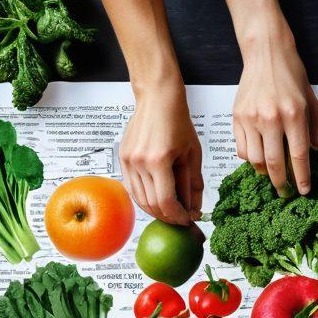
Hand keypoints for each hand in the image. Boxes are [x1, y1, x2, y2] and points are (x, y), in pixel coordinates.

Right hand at [120, 84, 203, 225]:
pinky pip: (132, 188)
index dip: (178, 216)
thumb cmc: (177, 121)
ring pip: (140, 200)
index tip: (187, 219)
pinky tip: (156, 199)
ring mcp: (128, 160)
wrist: (157, 98)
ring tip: (170, 210)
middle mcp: (140, 162)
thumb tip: (194, 209)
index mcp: (159, 160)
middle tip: (180, 218)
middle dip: (168, 216)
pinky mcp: (122, 158)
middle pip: (153, 204)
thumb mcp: (192, 154)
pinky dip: (144, 198)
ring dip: (156, 210)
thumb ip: (193, 184)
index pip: (166, 202)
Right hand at [233, 29, 317, 194]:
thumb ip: (315, 129)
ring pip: (256, 161)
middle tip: (285, 192)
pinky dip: (250, 159)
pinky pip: (242, 150)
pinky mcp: (238, 118)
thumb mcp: (311, 101)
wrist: (266, 52)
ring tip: (271, 174)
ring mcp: (252, 118)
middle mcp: (271, 118)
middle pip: (275, 164)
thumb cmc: (290, 75)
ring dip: (265, 172)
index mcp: (294, 114)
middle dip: (281, 183)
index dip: (302, 178)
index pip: (299, 156)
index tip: (303, 191)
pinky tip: (259, 157)